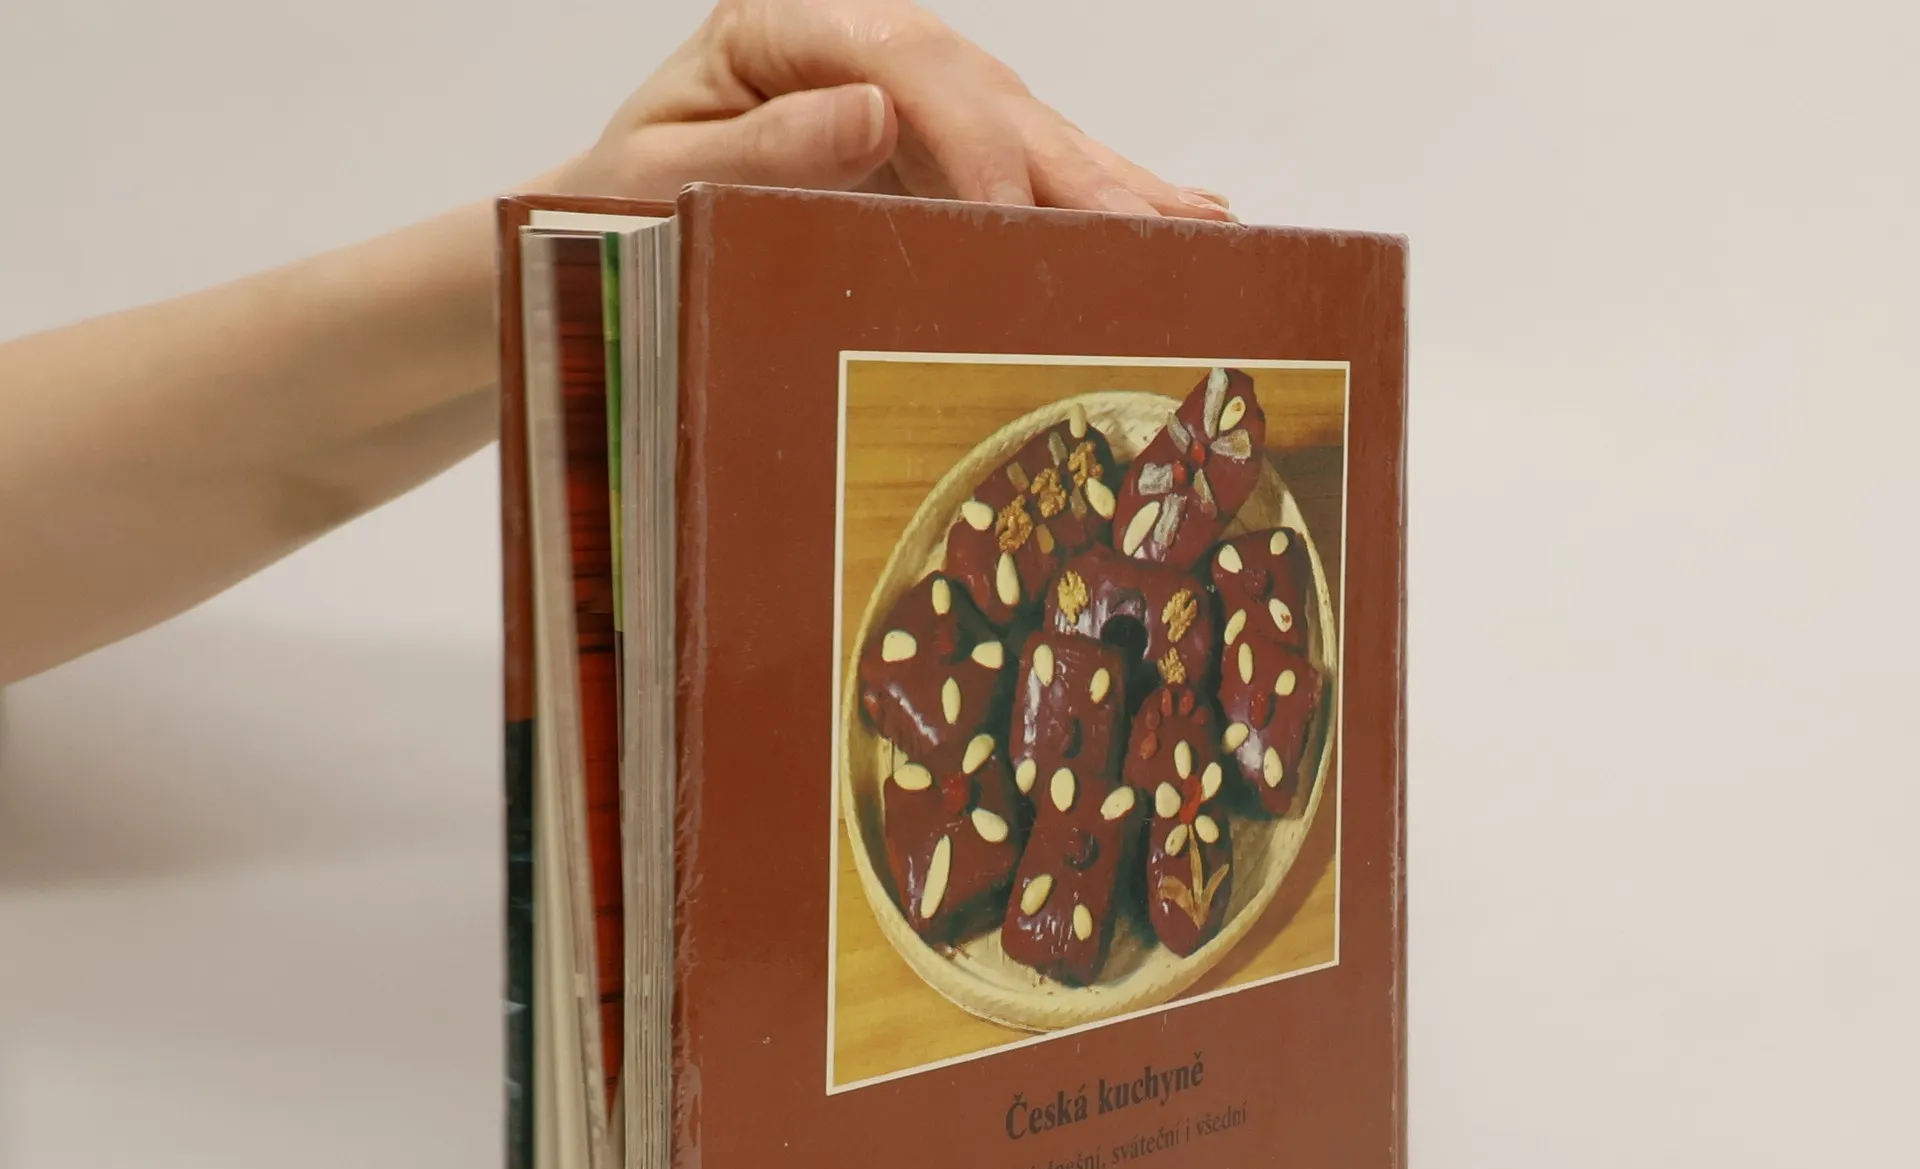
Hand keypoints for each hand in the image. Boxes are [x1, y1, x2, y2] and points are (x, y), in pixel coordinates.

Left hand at [546, 0, 1231, 219]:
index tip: (1005, 214)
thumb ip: (761, 146)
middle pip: (985, 92)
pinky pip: (1027, 172)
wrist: (611, 229)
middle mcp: (866, 48)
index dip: (964, 140)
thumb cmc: (624, 205)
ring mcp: (910, 99)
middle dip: (1067, 169)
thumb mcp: (660, 177)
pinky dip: (1099, 203)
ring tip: (1196, 228)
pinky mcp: (938, 155)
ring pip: (1024, 129)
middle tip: (1140, 232)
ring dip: (1110, 186)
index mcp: (788, 27)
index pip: (903, 63)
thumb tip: (871, 113)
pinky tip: (1177, 220)